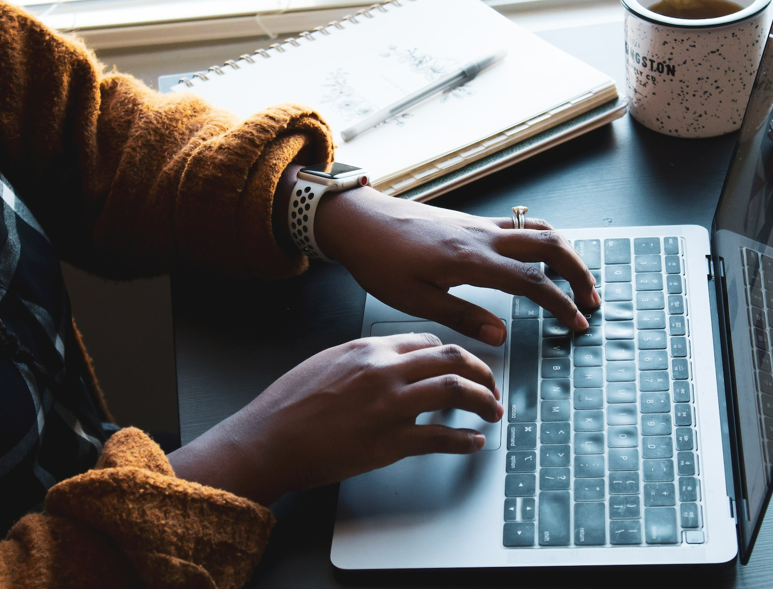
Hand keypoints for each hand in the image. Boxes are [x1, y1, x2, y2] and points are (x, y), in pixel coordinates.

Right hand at [168, 333, 501, 505]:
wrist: (267, 440)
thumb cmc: (289, 404)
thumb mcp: (327, 361)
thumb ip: (365, 358)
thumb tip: (394, 361)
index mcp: (369, 348)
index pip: (429, 342)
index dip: (453, 355)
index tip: (463, 367)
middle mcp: (385, 371)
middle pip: (452, 359)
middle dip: (482, 372)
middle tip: (492, 386)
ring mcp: (389, 406)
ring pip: (456, 391)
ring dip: (484, 401)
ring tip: (493, 411)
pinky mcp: (389, 442)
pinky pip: (441, 438)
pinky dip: (464, 441)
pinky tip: (473, 443)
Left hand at [316, 186, 599, 345]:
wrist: (360, 221)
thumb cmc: (380, 260)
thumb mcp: (415, 300)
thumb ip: (462, 317)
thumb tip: (502, 336)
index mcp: (471, 260)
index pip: (532, 281)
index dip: (560, 303)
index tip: (577, 323)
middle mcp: (482, 236)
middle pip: (550, 245)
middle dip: (578, 271)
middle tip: (591, 299)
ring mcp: (479, 224)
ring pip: (538, 229)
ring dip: (565, 252)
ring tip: (575, 279)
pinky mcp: (471, 221)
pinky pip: (519, 225)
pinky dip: (542, 240)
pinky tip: (540, 258)